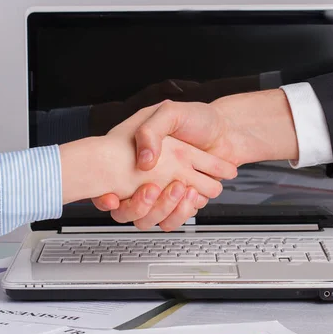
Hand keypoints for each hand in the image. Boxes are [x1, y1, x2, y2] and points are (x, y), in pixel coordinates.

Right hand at [58, 105, 237, 204]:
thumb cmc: (198, 118)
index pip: (106, 185)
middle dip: (139, 205)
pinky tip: (192, 195)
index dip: (103, 197)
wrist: (229, 132)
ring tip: (180, 188)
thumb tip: (143, 161)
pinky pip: (172, 220)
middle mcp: (146, 178)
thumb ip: (151, 131)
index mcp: (135, 157)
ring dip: (163, 208)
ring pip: (149, 219)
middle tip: (153, 188)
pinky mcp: (181, 203)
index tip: (110, 197)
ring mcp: (164, 193)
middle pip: (127, 211)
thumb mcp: (170, 113)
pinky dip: (182, 212)